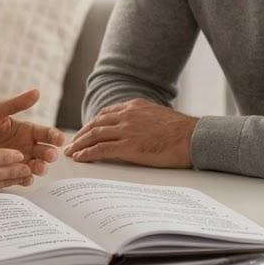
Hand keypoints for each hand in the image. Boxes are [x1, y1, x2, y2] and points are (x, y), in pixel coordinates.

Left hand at [0, 89, 65, 178]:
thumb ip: (16, 103)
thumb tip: (37, 92)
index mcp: (25, 130)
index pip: (45, 133)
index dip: (54, 136)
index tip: (60, 139)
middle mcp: (25, 147)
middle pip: (44, 152)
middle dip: (49, 154)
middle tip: (49, 155)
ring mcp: (17, 162)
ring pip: (35, 167)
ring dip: (39, 168)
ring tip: (37, 167)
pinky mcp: (7, 174)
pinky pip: (19, 179)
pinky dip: (23, 179)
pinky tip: (24, 178)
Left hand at [63, 99, 197, 167]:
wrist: (192, 137)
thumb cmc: (182, 131)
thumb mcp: (159, 116)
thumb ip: (144, 119)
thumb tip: (140, 129)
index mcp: (134, 106)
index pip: (106, 114)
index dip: (92, 124)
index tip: (85, 132)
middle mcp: (127, 115)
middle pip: (96, 123)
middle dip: (81, 134)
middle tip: (71, 142)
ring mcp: (126, 130)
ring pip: (94, 135)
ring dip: (79, 144)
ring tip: (71, 151)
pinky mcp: (128, 146)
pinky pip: (101, 149)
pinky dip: (87, 153)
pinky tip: (80, 158)